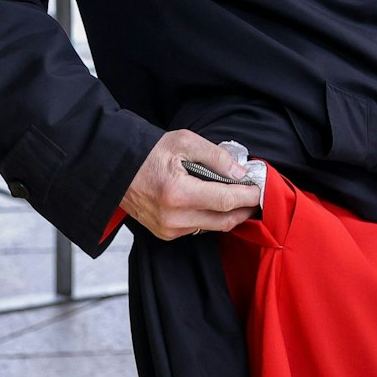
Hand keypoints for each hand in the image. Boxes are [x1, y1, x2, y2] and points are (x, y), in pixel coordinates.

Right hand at [120, 128, 259, 239]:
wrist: (115, 169)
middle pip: (224, 220)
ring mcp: (168, 229)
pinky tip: (215, 202)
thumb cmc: (148, 152)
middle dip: (245, 209)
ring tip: (238, 196)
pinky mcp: (165, 234)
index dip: (248, 196)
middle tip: (256, 196)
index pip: (226, 200)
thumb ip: (216, 157)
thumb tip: (241, 172)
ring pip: (212, 227)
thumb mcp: (185, 142)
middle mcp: (173, 217)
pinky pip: (198, 229)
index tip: (261, 188)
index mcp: (178, 193)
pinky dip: (211, 217)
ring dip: (229, 214)